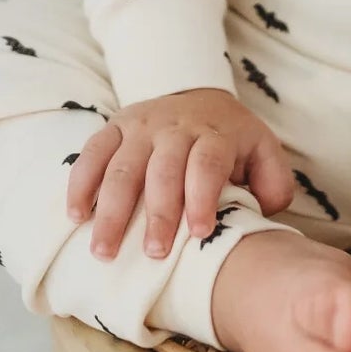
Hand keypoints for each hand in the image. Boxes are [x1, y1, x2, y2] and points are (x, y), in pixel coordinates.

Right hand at [65, 87, 293, 260]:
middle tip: (153, 254)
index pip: (207, 163)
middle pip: (163, 169)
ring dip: (112, 209)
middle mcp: (176, 126)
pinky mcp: (115, 126)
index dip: (202, 197)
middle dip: (158, 212)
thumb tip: (264, 212)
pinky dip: (81, 182)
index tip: (200, 233)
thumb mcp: (264, 152)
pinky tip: (76, 215)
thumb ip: (274, 182)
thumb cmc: (232, 141)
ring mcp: (142, 125)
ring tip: (104, 250)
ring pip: (124, 165)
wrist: (199, 97)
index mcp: (215, 133)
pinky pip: (93, 152)